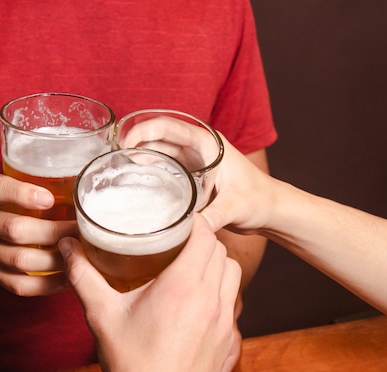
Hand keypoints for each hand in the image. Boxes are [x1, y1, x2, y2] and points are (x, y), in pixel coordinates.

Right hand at [0, 173, 77, 295]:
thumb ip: (27, 185)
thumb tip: (80, 184)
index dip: (23, 194)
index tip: (50, 198)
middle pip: (16, 230)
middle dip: (55, 232)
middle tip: (83, 231)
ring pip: (20, 261)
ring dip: (57, 260)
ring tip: (82, 255)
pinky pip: (20, 284)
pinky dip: (48, 284)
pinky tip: (69, 277)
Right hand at [59, 214, 241, 371]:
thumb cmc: (130, 366)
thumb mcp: (102, 316)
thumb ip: (84, 276)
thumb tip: (68, 247)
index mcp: (182, 288)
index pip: (206, 237)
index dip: (196, 222)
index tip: (180, 219)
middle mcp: (209, 300)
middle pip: (221, 251)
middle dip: (203, 240)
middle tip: (179, 240)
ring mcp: (223, 320)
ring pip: (232, 273)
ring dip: (216, 263)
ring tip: (191, 265)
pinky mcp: (227, 338)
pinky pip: (233, 299)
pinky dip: (221, 288)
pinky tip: (198, 297)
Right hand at [115, 116, 276, 233]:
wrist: (271, 210)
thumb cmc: (259, 200)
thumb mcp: (235, 207)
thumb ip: (214, 216)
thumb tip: (194, 229)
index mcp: (208, 144)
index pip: (169, 127)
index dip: (144, 131)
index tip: (125, 144)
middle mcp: (199, 149)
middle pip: (159, 138)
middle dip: (135, 144)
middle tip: (115, 160)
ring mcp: (194, 162)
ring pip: (160, 153)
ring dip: (140, 159)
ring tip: (119, 171)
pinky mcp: (192, 177)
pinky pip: (165, 169)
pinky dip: (150, 172)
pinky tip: (136, 184)